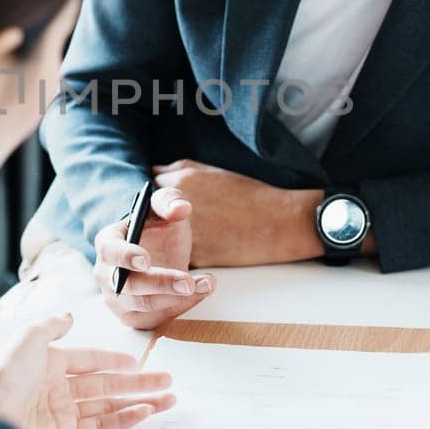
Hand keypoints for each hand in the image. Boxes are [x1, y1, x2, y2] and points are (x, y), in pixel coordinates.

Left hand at [0, 313, 175, 428]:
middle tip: (167, 381)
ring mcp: (63, 415)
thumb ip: (51, 327)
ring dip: (139, 402)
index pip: (90, 361)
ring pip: (110, 407)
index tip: (138, 362)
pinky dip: (126, 419)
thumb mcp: (27, 340)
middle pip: (106, 385)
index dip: (114, 361)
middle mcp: (58, 390)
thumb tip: (70, 316)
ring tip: (168, 399)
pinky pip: (102, 426)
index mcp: (50, 365)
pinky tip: (146, 412)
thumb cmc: (3, 377)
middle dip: (138, 384)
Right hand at [94, 184, 214, 329]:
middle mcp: (106, 274)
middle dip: (160, 284)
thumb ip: (170, 201)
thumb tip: (181, 208)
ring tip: (207, 283)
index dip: (126, 257)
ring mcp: (116, 299)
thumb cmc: (156, 227)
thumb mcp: (163, 208)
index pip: (110, 251)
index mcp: (107, 242)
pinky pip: (154, 319)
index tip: (146, 260)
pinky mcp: (132, 316)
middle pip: (127, 286)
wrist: (158, 251)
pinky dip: (179, 308)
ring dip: (177, 299)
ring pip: (143, 307)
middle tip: (189, 282)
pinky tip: (199, 293)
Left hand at [152, 159, 322, 266]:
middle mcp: (175, 210)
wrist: (278, 223)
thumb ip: (179, 170)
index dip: (155, 196)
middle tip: (173, 219)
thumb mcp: (213, 171)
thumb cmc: (250, 194)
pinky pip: (178, 255)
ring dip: (167, 237)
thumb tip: (154, 173)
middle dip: (157, 218)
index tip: (160, 202)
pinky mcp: (194, 258)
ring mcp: (184, 236)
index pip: (150, 189)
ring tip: (188, 234)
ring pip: (163, 238)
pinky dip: (182, 253)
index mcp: (180, 184)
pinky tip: (200, 247)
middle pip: (151, 215)